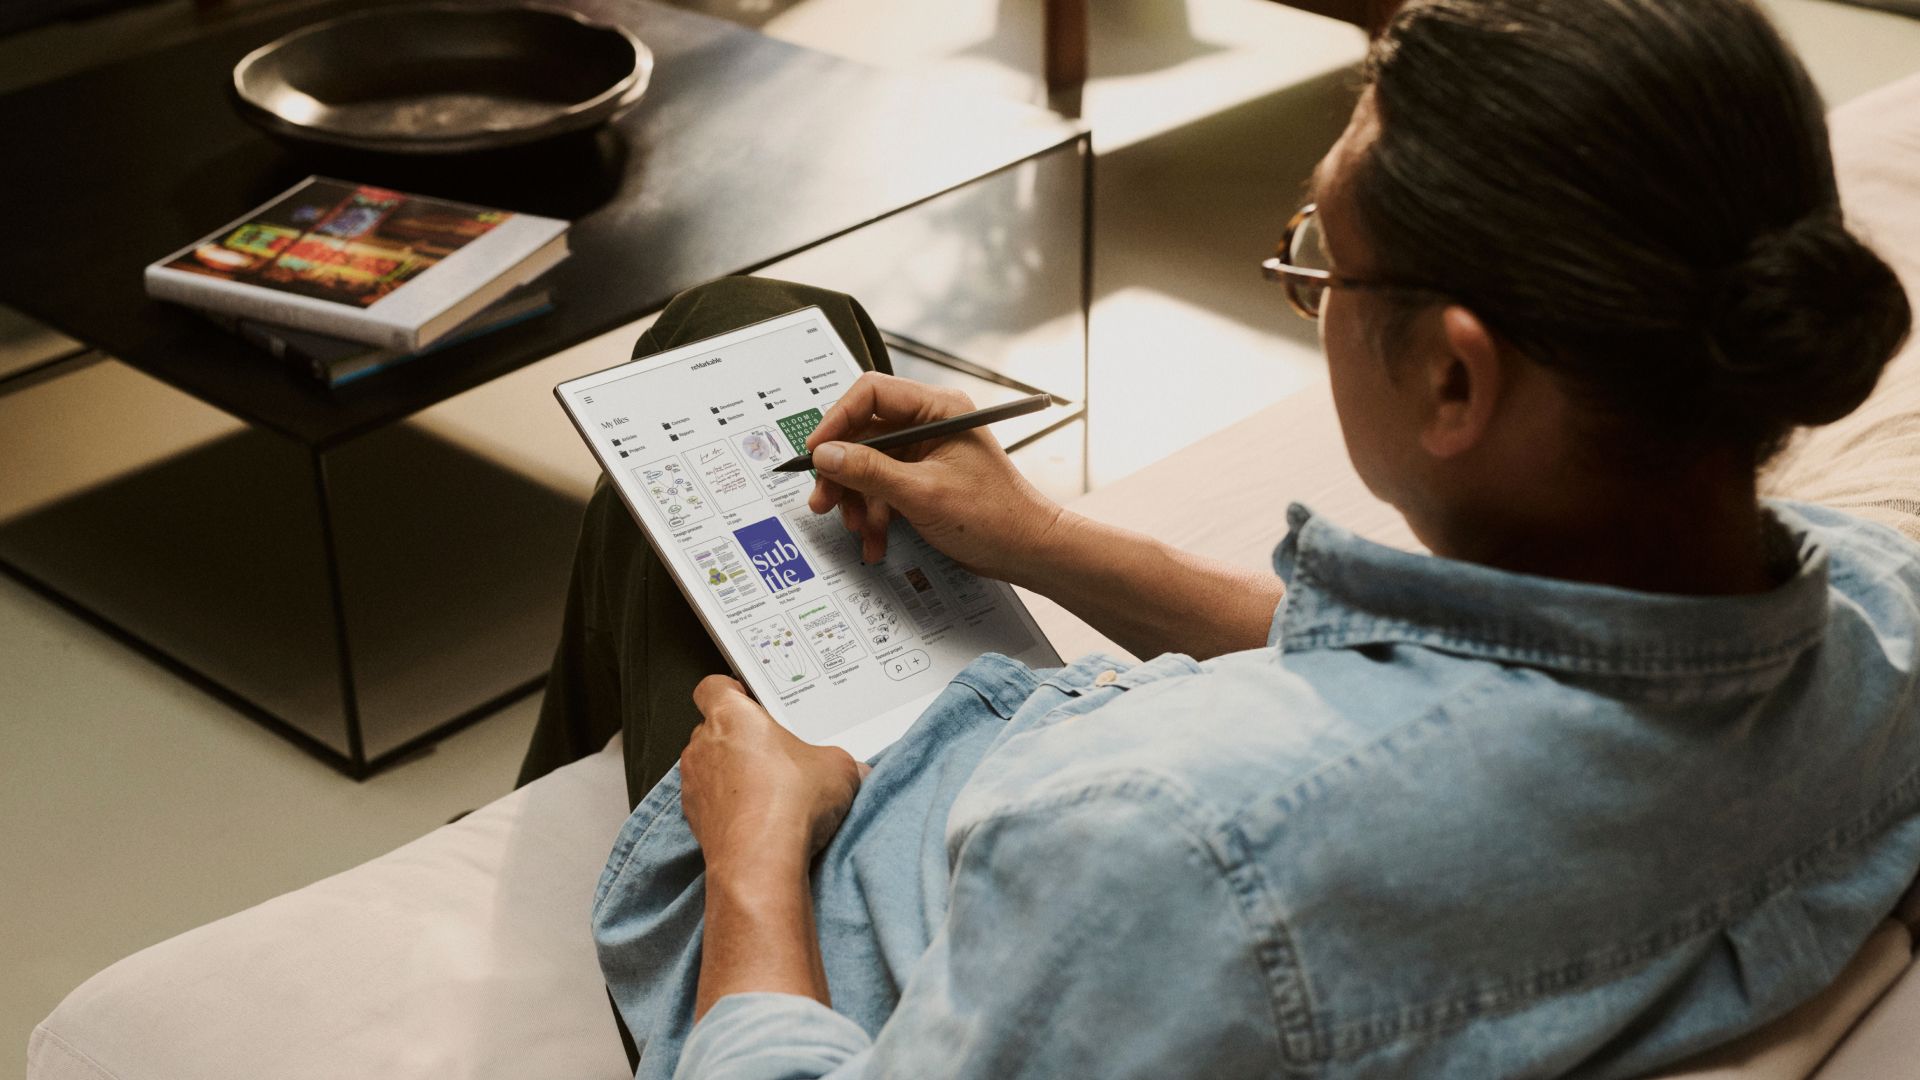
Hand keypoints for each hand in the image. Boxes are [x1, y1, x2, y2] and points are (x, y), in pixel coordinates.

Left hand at [680, 675, 867, 875]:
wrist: (760, 860)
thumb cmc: (786, 803)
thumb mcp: (838, 767)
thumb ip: (837, 759)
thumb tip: (852, 769)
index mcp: (731, 716)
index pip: (713, 687)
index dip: (731, 692)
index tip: (749, 700)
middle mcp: (703, 746)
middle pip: (714, 730)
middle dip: (742, 740)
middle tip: (774, 753)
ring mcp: (694, 785)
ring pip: (711, 769)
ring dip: (734, 777)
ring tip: (771, 793)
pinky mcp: (694, 820)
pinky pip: (711, 804)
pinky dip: (730, 809)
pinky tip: (761, 821)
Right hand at [805, 372, 1063, 581]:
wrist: (1027, 551)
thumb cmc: (997, 516)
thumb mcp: (923, 493)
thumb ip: (869, 471)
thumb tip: (826, 455)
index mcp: (938, 408)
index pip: (871, 393)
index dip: (838, 420)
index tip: (817, 451)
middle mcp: (930, 425)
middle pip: (864, 434)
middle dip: (842, 472)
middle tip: (824, 500)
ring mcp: (925, 454)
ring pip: (868, 467)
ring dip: (857, 501)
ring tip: (857, 528)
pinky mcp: (922, 481)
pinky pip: (882, 489)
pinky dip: (874, 515)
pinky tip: (875, 539)